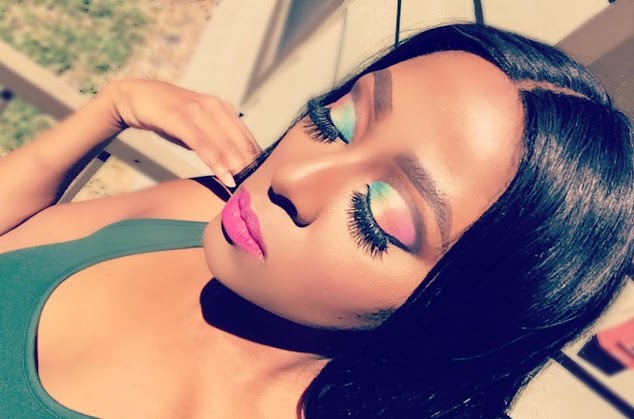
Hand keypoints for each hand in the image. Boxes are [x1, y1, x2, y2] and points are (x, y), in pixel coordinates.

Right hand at [109, 78, 261, 186]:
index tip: (263, 181)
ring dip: (237, 167)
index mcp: (223, 109)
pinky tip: (224, 177)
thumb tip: (234, 166)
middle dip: (250, 167)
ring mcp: (197, 110)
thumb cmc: (170, 117)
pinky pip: (202, 143)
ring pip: (224, 144)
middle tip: (258, 189)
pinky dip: (215, 162)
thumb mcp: (197, 129)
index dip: (256, 160)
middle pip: (239, 142)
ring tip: (247, 187)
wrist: (136, 97)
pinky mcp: (180, 117)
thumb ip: (215, 142)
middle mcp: (214, 106)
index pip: (246, 138)